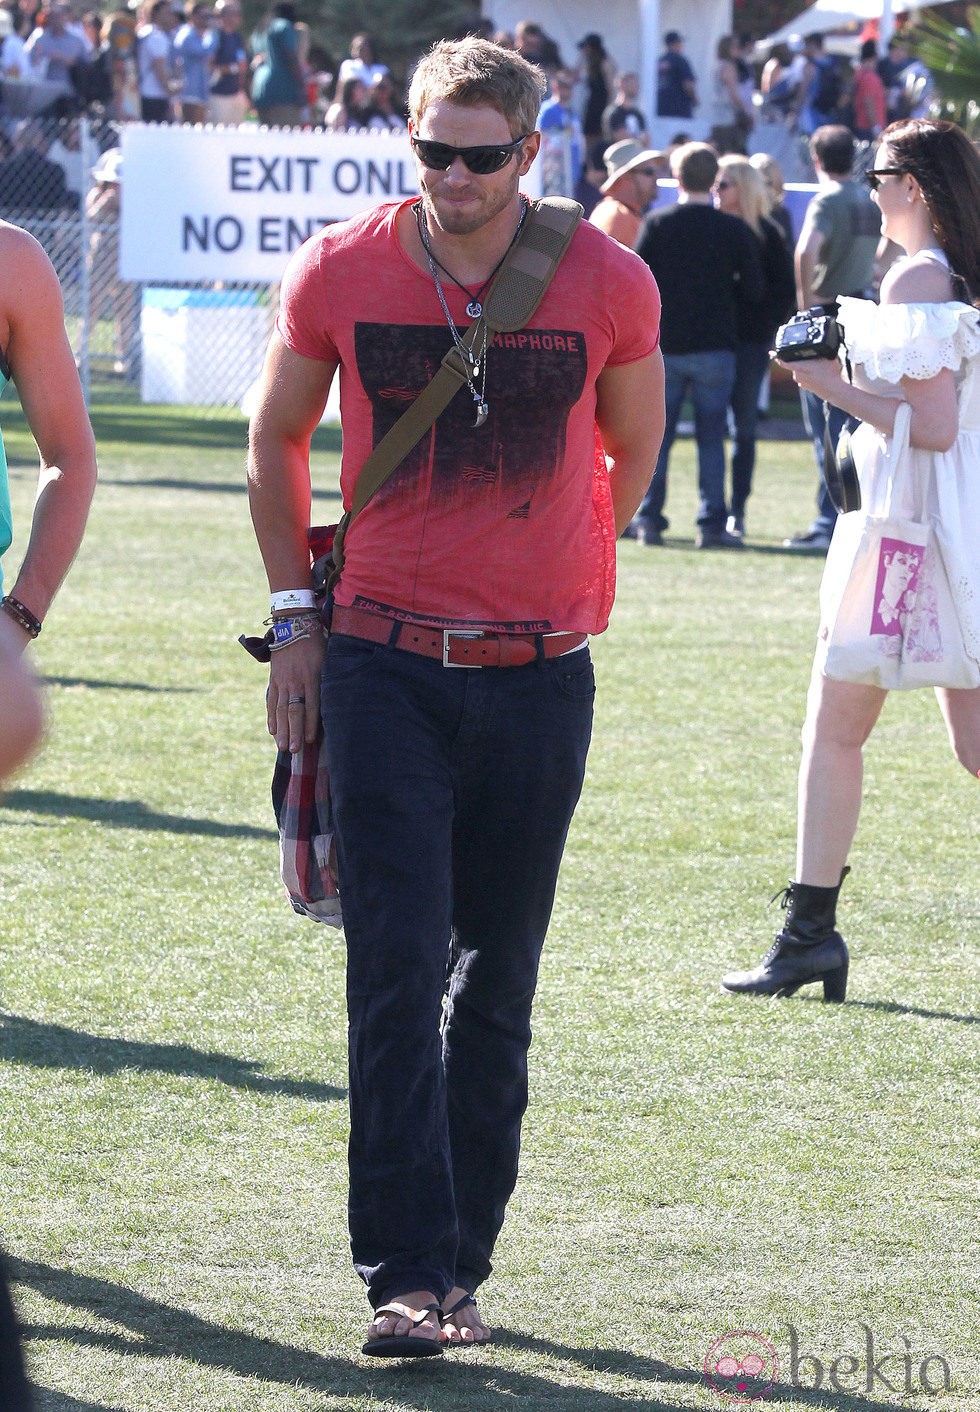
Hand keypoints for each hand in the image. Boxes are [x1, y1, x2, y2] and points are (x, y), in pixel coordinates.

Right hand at [267, 632, 323, 753]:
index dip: (311, 723)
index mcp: (312, 676)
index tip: (311, 740)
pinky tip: (273, 731)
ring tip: (282, 746)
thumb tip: (338, 700)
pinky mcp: (274, 679)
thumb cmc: (317, 643)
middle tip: (294, 750)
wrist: (294, 624)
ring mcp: (282, 681)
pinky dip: (271, 717)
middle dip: (294, 732)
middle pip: (293, 710)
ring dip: (282, 729)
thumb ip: (329, 679)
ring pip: (280, 709)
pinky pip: (271, 701)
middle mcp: (296, 681)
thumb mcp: (328, 658)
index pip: (312, 705)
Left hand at [776, 354, 846, 403]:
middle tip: (815, 358)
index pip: (784, 362)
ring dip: (807, 367)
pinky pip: (805, 377)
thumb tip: (816, 349)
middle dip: (802, 360)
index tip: (771, 353)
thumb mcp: (826, 357)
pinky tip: (819, 374)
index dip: (777, 357)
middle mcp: (797, 376)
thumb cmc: (830, 373)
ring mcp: (801, 382)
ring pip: (800, 371)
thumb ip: (819, 352)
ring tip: (819, 367)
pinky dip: (810, 375)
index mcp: (800, 367)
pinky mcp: (805, 387)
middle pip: (795, 364)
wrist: (835, 390)